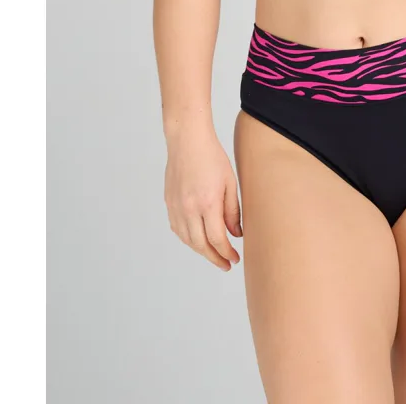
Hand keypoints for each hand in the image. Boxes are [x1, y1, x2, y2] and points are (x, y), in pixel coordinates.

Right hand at [163, 127, 242, 271]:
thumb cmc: (212, 157)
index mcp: (207, 203)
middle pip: (200, 245)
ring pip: (187, 239)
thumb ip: (232, 211)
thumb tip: (236, 234)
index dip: (226, 253)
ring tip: (213, 254)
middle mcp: (189, 208)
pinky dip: (188, 239)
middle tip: (225, 265)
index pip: (216, 239)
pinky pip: (177, 229)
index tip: (234, 259)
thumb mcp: (230, 183)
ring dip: (201, 251)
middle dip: (214, 258)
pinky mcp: (169, 202)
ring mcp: (176, 206)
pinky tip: (197, 239)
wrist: (187, 140)